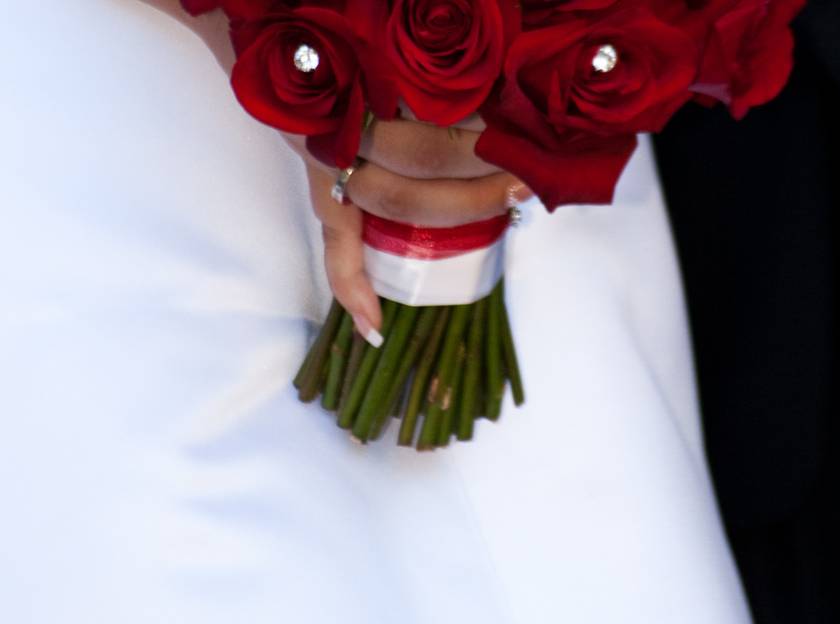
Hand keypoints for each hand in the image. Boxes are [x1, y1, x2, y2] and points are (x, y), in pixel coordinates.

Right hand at [142, 1, 532, 343]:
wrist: (259, 18)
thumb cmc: (336, 24)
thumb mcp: (396, 31)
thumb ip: (440, 55)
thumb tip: (513, 81)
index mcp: (365, 83)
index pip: (438, 127)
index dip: (488, 146)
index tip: (531, 150)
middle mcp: (346, 126)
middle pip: (426, 164)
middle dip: (486, 180)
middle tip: (531, 177)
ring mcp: (329, 160)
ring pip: (395, 204)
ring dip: (457, 216)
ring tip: (508, 209)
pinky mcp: (318, 184)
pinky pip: (333, 245)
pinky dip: (352, 287)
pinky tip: (376, 326)